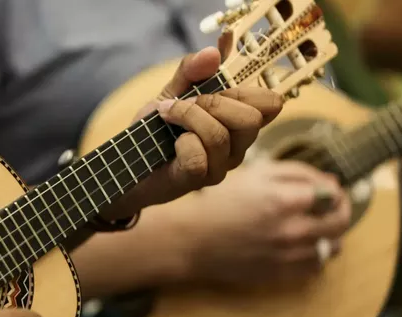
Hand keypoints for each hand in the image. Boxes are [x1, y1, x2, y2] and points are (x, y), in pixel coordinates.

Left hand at [101, 46, 283, 219]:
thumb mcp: (172, 91)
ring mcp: (220, 166)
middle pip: (251, 119)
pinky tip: (171, 144)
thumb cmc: (156, 129)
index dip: (248, 90)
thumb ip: (192, 70)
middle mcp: (237, 147)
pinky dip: (180, 143)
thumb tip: (214, 51)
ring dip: (187, 117)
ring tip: (168, 116)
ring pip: (219, 135)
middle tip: (186, 103)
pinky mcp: (198, 180)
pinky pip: (198, 156)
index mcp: (238, 123)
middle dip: (213, 103)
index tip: (217, 87)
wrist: (129, 162)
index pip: (271, 104)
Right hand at [178, 161, 351, 285]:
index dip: (334, 190)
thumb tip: (330, 181)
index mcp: (285, 199)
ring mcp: (288, 256)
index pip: (333, 194)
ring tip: (312, 227)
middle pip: (340, 221)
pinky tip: (300, 245)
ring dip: (329, 234)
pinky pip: (316, 266)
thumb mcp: (253, 174)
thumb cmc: (218, 202)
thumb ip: (295, 173)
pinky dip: (315, 254)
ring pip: (332, 246)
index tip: (326, 190)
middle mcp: (292, 230)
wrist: (191, 240)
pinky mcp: (282, 275)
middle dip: (340, 210)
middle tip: (329, 207)